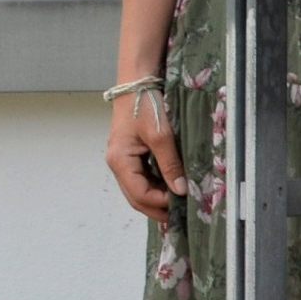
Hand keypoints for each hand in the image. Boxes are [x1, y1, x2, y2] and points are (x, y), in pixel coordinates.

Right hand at [106, 87, 186, 220]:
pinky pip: (143, 177)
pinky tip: (172, 187)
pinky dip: (157, 185)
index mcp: (120, 161)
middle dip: (157, 208)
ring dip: (157, 198)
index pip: (139, 194)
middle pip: (136, 197)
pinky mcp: (132, 154)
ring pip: (139, 188)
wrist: (137, 81)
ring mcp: (124, 160)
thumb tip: (180, 190)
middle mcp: (118, 164)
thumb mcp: (161, 135)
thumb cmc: (145, 105)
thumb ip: (170, 164)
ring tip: (179, 206)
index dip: (160, 203)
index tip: (182, 206)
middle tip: (180, 217)